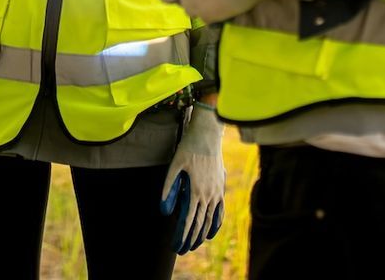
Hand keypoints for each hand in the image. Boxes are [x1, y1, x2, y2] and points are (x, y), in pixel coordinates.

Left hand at [160, 105, 225, 254]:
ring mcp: (217, 192)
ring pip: (210, 220)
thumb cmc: (188, 148)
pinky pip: (220, 211)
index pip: (188, 220)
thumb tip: (164, 211)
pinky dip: (216, 223)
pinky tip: (210, 231)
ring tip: (194, 245)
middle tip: (181, 249)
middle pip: (199, 224)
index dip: (181, 235)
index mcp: (195, 191)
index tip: (175, 245)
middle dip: (190, 239)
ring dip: (202, 234)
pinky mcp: (221, 188)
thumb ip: (169, 188)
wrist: (207, 135)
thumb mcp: (174, 165)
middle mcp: (208, 195)